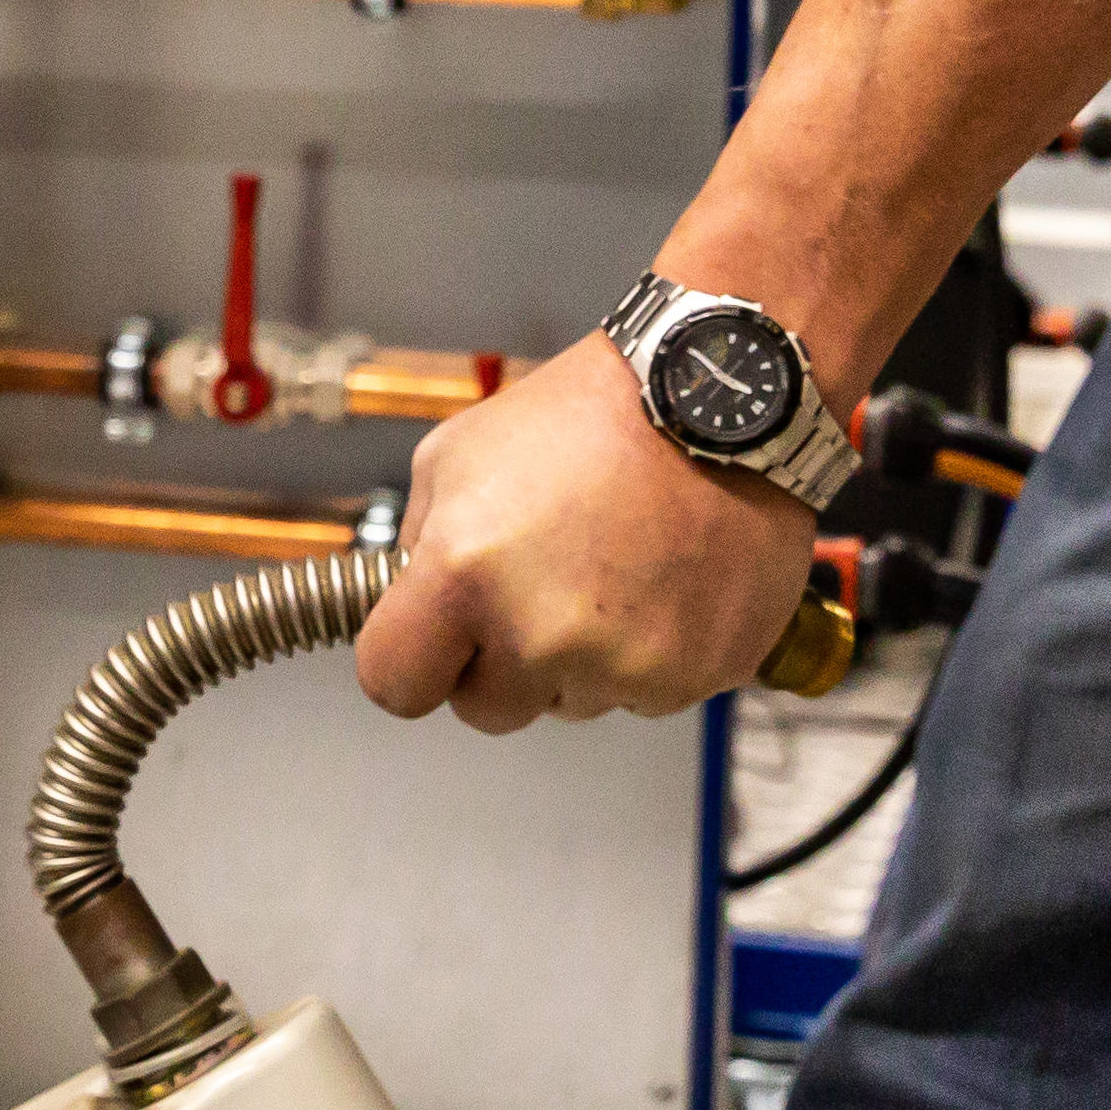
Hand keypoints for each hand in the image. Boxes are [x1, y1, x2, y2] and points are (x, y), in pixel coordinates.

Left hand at [358, 333, 820, 733]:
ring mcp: (626, 664)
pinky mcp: (697, 673)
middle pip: (488, 709)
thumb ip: (422, 541)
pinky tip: (661, 582)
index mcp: (464, 578)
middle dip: (501, 663)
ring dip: (580, 658)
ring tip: (612, 568)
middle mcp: (542, 636)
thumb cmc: (586, 417)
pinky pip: (648, 694)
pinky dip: (650, 653)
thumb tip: (414, 609)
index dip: (411, 664)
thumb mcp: (456, 453)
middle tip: (541, 587)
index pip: (394, 685)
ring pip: (573, 703)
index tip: (435, 646)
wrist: (716, 400)